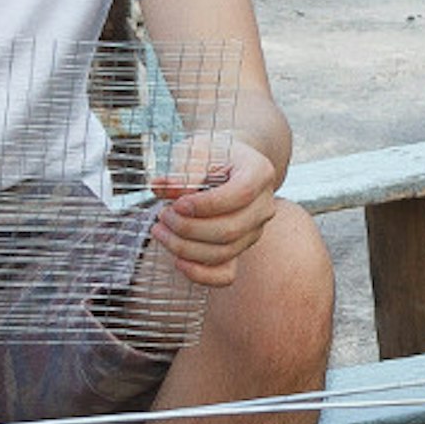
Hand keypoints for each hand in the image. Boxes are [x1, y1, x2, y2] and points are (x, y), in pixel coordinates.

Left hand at [154, 134, 281, 287]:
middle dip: (188, 228)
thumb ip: (182, 169)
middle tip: (162, 215)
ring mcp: (255, 231)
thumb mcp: (196, 148)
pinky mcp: (241, 249)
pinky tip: (177, 261)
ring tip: (160, 230)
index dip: (205, 205)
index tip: (176, 204)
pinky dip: (201, 274)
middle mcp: (264, 205)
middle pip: (230, 229)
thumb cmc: (212, 153)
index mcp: (260, 172)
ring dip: (185, 248)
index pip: (239, 195)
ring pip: (223, 252)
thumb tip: (162, 187)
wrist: (228, 163)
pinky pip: (226, 275)